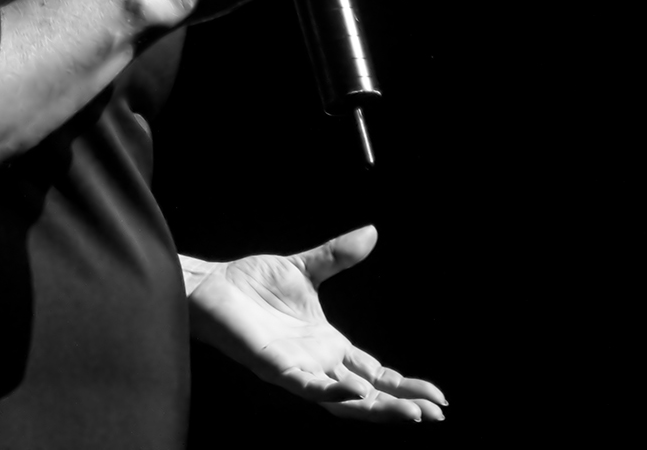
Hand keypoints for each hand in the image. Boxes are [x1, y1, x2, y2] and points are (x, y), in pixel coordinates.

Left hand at [186, 225, 447, 423]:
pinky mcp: (274, 366)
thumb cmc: (249, 282)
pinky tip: (356, 393)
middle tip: (436, 414)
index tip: (437, 395)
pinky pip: (307, 386)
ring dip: (376, 409)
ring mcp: (297, 369)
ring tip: (410, 414)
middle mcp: (316, 363)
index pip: (376, 373)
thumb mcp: (305, 268)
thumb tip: (372, 232)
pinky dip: (332, 391)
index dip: (405, 384)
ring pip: (343, 400)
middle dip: (402, 405)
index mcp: (328, 345)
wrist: (209, 285)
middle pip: (368, 394)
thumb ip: (338, 256)